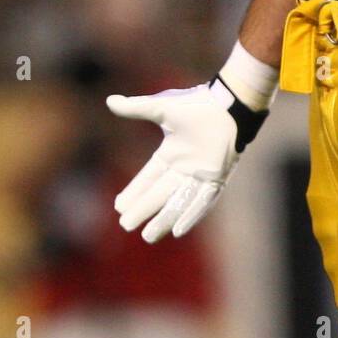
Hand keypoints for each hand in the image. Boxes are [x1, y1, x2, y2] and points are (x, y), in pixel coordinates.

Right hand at [106, 79, 265, 242]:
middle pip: (160, 194)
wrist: (227, 104)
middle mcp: (185, 167)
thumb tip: (109, 101)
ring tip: (147, 236)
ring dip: (164, 219)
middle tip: (126, 225)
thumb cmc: (197, 104)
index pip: (149, 177)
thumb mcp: (161, 108)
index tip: (119, 206)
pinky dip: (191, 215)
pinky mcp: (217, 178)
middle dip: (143, 210)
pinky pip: (202, 201)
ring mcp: (201, 174)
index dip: (135, 192)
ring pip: (179, 202)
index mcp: (171, 153)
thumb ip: (136, 108)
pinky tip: (177, 231)